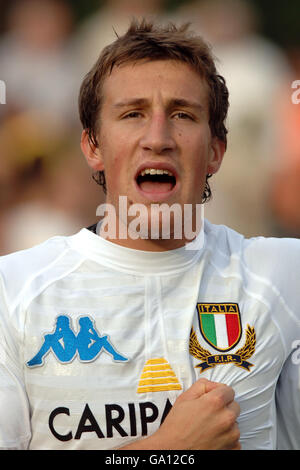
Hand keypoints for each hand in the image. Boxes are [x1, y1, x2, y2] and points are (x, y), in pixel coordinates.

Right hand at [122, 379, 239, 449]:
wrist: (172, 451)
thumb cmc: (176, 428)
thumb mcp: (184, 398)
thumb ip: (202, 386)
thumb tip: (212, 385)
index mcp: (215, 402)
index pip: (229, 390)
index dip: (219, 393)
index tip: (213, 399)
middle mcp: (226, 418)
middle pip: (234, 406)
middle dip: (224, 408)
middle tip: (208, 415)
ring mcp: (231, 435)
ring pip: (235, 423)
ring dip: (225, 424)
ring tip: (208, 428)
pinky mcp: (232, 449)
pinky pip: (235, 440)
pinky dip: (227, 439)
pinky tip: (212, 438)